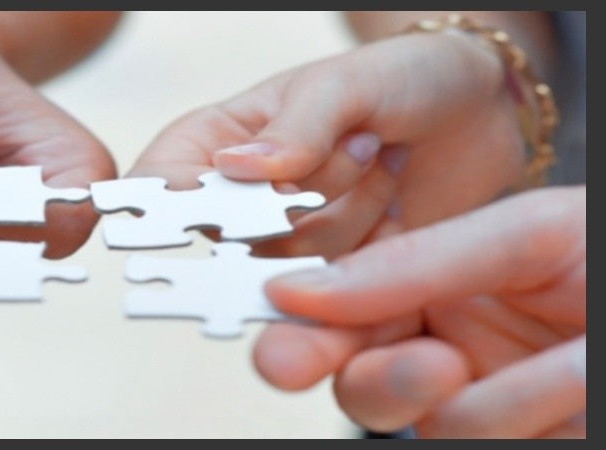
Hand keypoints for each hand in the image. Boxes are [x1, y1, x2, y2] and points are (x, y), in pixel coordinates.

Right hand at [129, 32, 522, 258]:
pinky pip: (338, 296)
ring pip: (291, 270)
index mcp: (215, 144)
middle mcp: (239, 203)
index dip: (184, 204)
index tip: (242, 200)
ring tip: (384, 159)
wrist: (476, 117)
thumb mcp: (344, 84)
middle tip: (365, 143)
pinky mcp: (335, 280)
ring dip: (353, 216)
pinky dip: (376, 252)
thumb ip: (294, 128)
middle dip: (307, 200)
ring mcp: (287, 247)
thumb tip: (236, 168)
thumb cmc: (398, 79)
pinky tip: (398, 205)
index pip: (161, 185)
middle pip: (232, 240)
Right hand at [254, 187, 584, 437]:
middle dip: (359, 373)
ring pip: (416, 420)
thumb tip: (301, 292)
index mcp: (418, 277)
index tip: (277, 324)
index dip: (299, 316)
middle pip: (355, 374)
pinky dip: (518, 415)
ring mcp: (468, 396)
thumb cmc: (598, 249)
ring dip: (476, 401)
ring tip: (542, 365)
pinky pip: (468, 437)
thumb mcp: (520, 235)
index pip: (336, 301)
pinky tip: (568, 386)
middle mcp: (430, 338)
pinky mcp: (504, 433)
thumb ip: (410, 266)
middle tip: (381, 365)